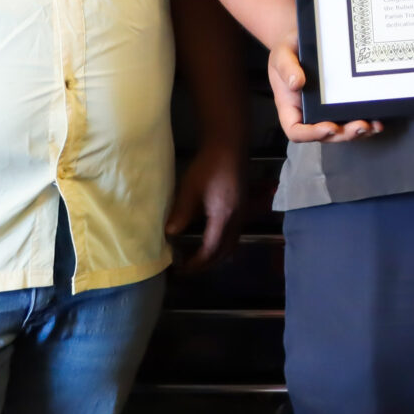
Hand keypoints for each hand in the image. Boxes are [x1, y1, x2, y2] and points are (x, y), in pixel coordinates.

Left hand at [166, 138, 244, 271]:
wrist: (229, 145)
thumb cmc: (208, 166)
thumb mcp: (189, 190)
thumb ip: (181, 214)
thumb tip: (170, 235)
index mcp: (224, 218)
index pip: (210, 250)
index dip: (196, 263)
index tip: (181, 269)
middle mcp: (237, 220)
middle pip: (224, 252)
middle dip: (207, 264)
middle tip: (188, 268)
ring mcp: (243, 214)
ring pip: (231, 244)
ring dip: (215, 255)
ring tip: (198, 258)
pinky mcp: (243, 208)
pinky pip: (234, 235)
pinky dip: (222, 244)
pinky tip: (211, 239)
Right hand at [266, 45, 381, 143]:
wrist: (300, 41)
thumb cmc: (287, 51)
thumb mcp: (281, 55)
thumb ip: (286, 68)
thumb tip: (296, 83)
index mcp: (290, 108)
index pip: (296, 131)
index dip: (312, 134)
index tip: (329, 127)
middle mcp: (308, 114)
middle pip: (324, 135)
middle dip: (344, 134)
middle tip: (360, 126)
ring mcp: (324, 111)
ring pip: (341, 131)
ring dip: (358, 132)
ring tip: (373, 126)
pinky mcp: (339, 104)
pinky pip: (350, 118)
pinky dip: (365, 123)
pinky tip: (377, 120)